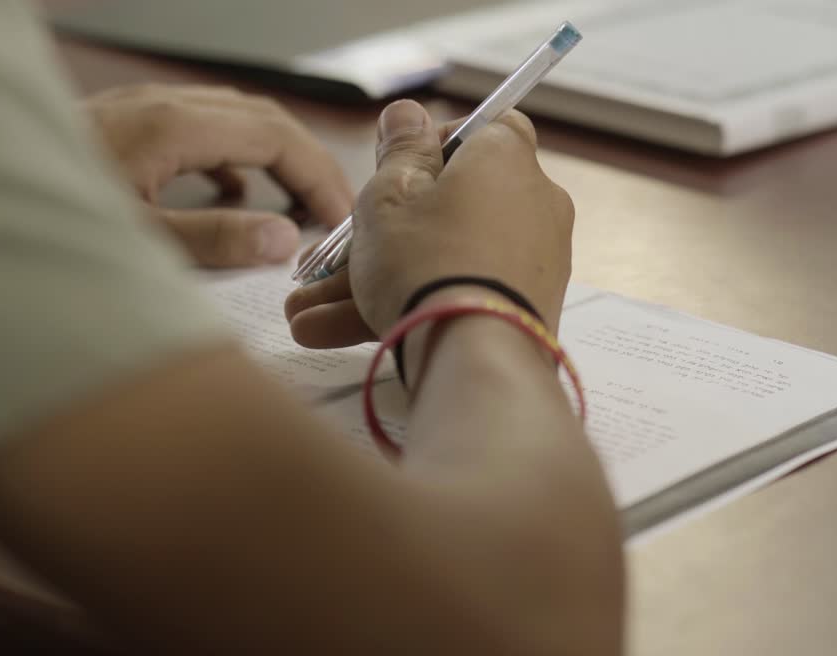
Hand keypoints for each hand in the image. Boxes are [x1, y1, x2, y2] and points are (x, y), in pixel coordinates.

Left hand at [85, 84, 352, 266]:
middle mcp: (162, 106)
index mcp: (172, 126)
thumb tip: (284, 240)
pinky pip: (201, 131)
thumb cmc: (44, 222)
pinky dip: (233, 162)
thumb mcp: (139, 242)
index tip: (342, 216)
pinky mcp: (127, 127)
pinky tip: (235, 200)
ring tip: (297, 207)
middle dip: (305, 164)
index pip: (275, 137)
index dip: (318, 176)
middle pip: (261, 120)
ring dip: (273, 159)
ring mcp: (143, 111)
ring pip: (233, 121)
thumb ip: (216, 240)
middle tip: (334, 214)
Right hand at [284, 100, 573, 347]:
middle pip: (447, 205)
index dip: (435, 144)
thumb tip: (408, 114)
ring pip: (439, 259)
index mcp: (507, 160)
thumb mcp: (391, 196)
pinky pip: (455, 295)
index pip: (484, 128)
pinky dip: (403, 306)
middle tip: (324, 258)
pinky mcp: (520, 312)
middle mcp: (532, 206)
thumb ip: (398, 152)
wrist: (474, 359)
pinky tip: (328, 332)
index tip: (392, 168)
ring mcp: (529, 264)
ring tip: (304, 312)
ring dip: (369, 281)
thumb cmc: (427, 262)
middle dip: (377, 233)